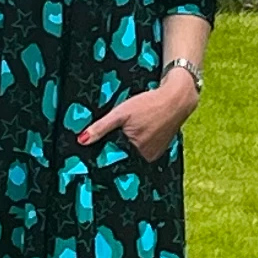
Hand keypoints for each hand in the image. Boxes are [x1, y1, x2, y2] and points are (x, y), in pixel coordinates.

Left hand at [76, 60, 198, 160]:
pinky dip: (138, 144)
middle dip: (116, 147)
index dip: (104, 151)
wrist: (176, 99)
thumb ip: (100, 127)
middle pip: (123, 156)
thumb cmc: (149, 104)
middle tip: (116, 133)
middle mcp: (145, 157)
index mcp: (135, 150)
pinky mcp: (160, 150)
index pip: (113, 158)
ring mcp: (154, 155)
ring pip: (133, 153)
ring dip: (128, 145)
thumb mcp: (121, 113)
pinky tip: (140, 131)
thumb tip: (82, 141)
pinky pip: (143, 151)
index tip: (97, 147)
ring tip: (130, 130)